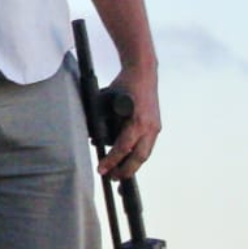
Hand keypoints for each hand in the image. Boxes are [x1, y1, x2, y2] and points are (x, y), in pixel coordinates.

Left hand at [97, 63, 160, 179]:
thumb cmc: (124, 83)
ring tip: (120, 173)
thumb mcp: (108, 98)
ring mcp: (155, 127)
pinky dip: (138, 154)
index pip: (124, 148)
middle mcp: (149, 127)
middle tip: (112, 178)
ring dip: (133, 165)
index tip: (102, 169)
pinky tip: (130, 159)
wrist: (143, 70)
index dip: (112, 160)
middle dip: (125, 171)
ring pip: (145, 154)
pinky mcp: (156, 125)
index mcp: (137, 121)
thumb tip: (91, 134)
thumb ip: (102, 116)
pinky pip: (147, 145)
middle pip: (139, 157)